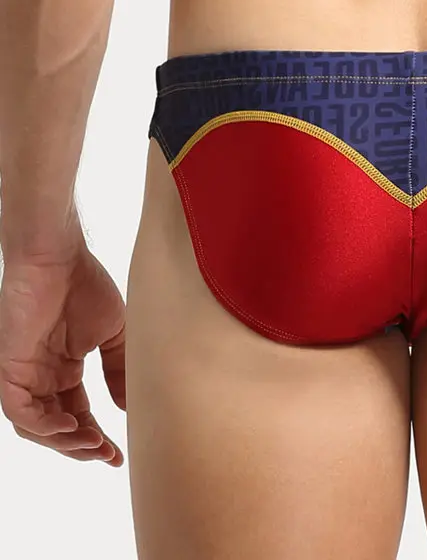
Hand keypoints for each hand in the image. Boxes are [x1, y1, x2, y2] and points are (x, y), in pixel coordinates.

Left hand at [0, 240, 126, 464]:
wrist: (60, 257)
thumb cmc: (86, 285)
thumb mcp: (113, 334)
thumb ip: (118, 370)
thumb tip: (128, 407)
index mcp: (64, 369)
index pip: (77, 415)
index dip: (96, 438)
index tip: (118, 454)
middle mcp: (41, 377)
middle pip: (57, 427)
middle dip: (82, 447)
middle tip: (108, 456)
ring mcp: (24, 374)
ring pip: (35, 426)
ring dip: (63, 442)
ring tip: (92, 445)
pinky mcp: (10, 367)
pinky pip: (19, 410)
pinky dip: (42, 425)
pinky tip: (70, 427)